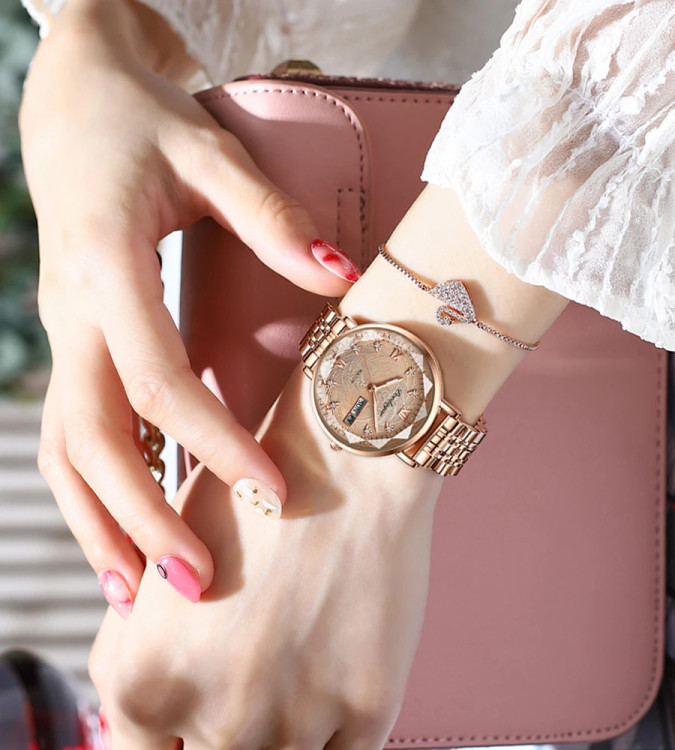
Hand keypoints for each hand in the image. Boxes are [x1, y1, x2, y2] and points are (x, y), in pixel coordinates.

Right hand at [19, 0, 358, 607]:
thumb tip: (343, 277)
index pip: (159, 379)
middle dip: (143, 517)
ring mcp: (64, 335)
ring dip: (100, 524)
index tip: (272, 494)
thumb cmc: (145, 124)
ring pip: (66, 449)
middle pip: (96, 438)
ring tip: (137, 595)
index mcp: (105, 268)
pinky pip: (72, 433)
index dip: (214, 442)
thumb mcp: (210, 154)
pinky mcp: (73, 345)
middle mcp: (72, 314)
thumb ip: (272, 218)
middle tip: (198, 586)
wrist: (77, 107)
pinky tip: (123, 533)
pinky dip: (92, 491)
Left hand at [89, 364, 441, 748]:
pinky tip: (331, 678)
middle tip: (252, 676)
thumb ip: (133, 656)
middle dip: (224, 729)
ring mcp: (298, 718)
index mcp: (148, 683)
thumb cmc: (253, 500)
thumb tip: (135, 723)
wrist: (347, 460)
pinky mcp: (368, 706)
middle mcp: (219, 715)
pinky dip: (332, 731)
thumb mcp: (163, 572)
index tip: (195, 722)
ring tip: (294, 666)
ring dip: (283, 729)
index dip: (173, 737)